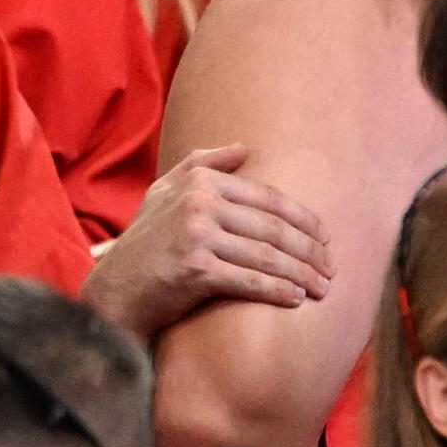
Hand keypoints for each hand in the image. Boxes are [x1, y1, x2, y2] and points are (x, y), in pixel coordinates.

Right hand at [85, 144, 336, 338]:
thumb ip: (203, 164)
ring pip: (267, 254)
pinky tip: (296, 299)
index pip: (269, 198)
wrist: (115, 291)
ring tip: (322, 287)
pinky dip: (278, 290)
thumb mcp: (165, 193)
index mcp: (200, 181)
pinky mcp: (195, 270)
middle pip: (273, 227)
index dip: (303, 219)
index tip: (326, 237)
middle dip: (310, 249)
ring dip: (302, 273)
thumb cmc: (146, 244)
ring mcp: (196, 235)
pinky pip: (250, 280)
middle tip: (332, 267)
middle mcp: (199, 203)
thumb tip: (244, 148)